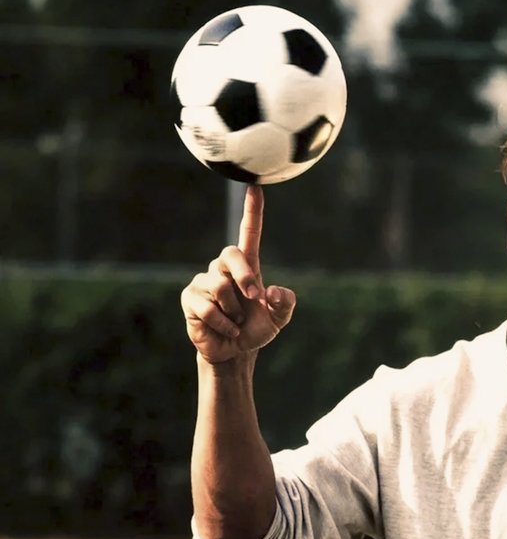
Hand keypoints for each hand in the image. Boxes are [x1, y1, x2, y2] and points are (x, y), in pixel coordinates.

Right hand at [181, 185, 295, 362]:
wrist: (234, 352)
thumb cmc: (256, 330)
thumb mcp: (279, 318)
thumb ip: (284, 303)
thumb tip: (270, 290)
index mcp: (247, 266)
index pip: (249, 233)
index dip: (252, 211)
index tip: (255, 187)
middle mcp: (222, 268)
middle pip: (231, 254)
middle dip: (245, 277)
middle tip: (255, 299)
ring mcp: (204, 281)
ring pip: (220, 286)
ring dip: (234, 311)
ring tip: (236, 322)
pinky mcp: (190, 298)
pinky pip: (208, 307)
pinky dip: (224, 324)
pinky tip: (226, 329)